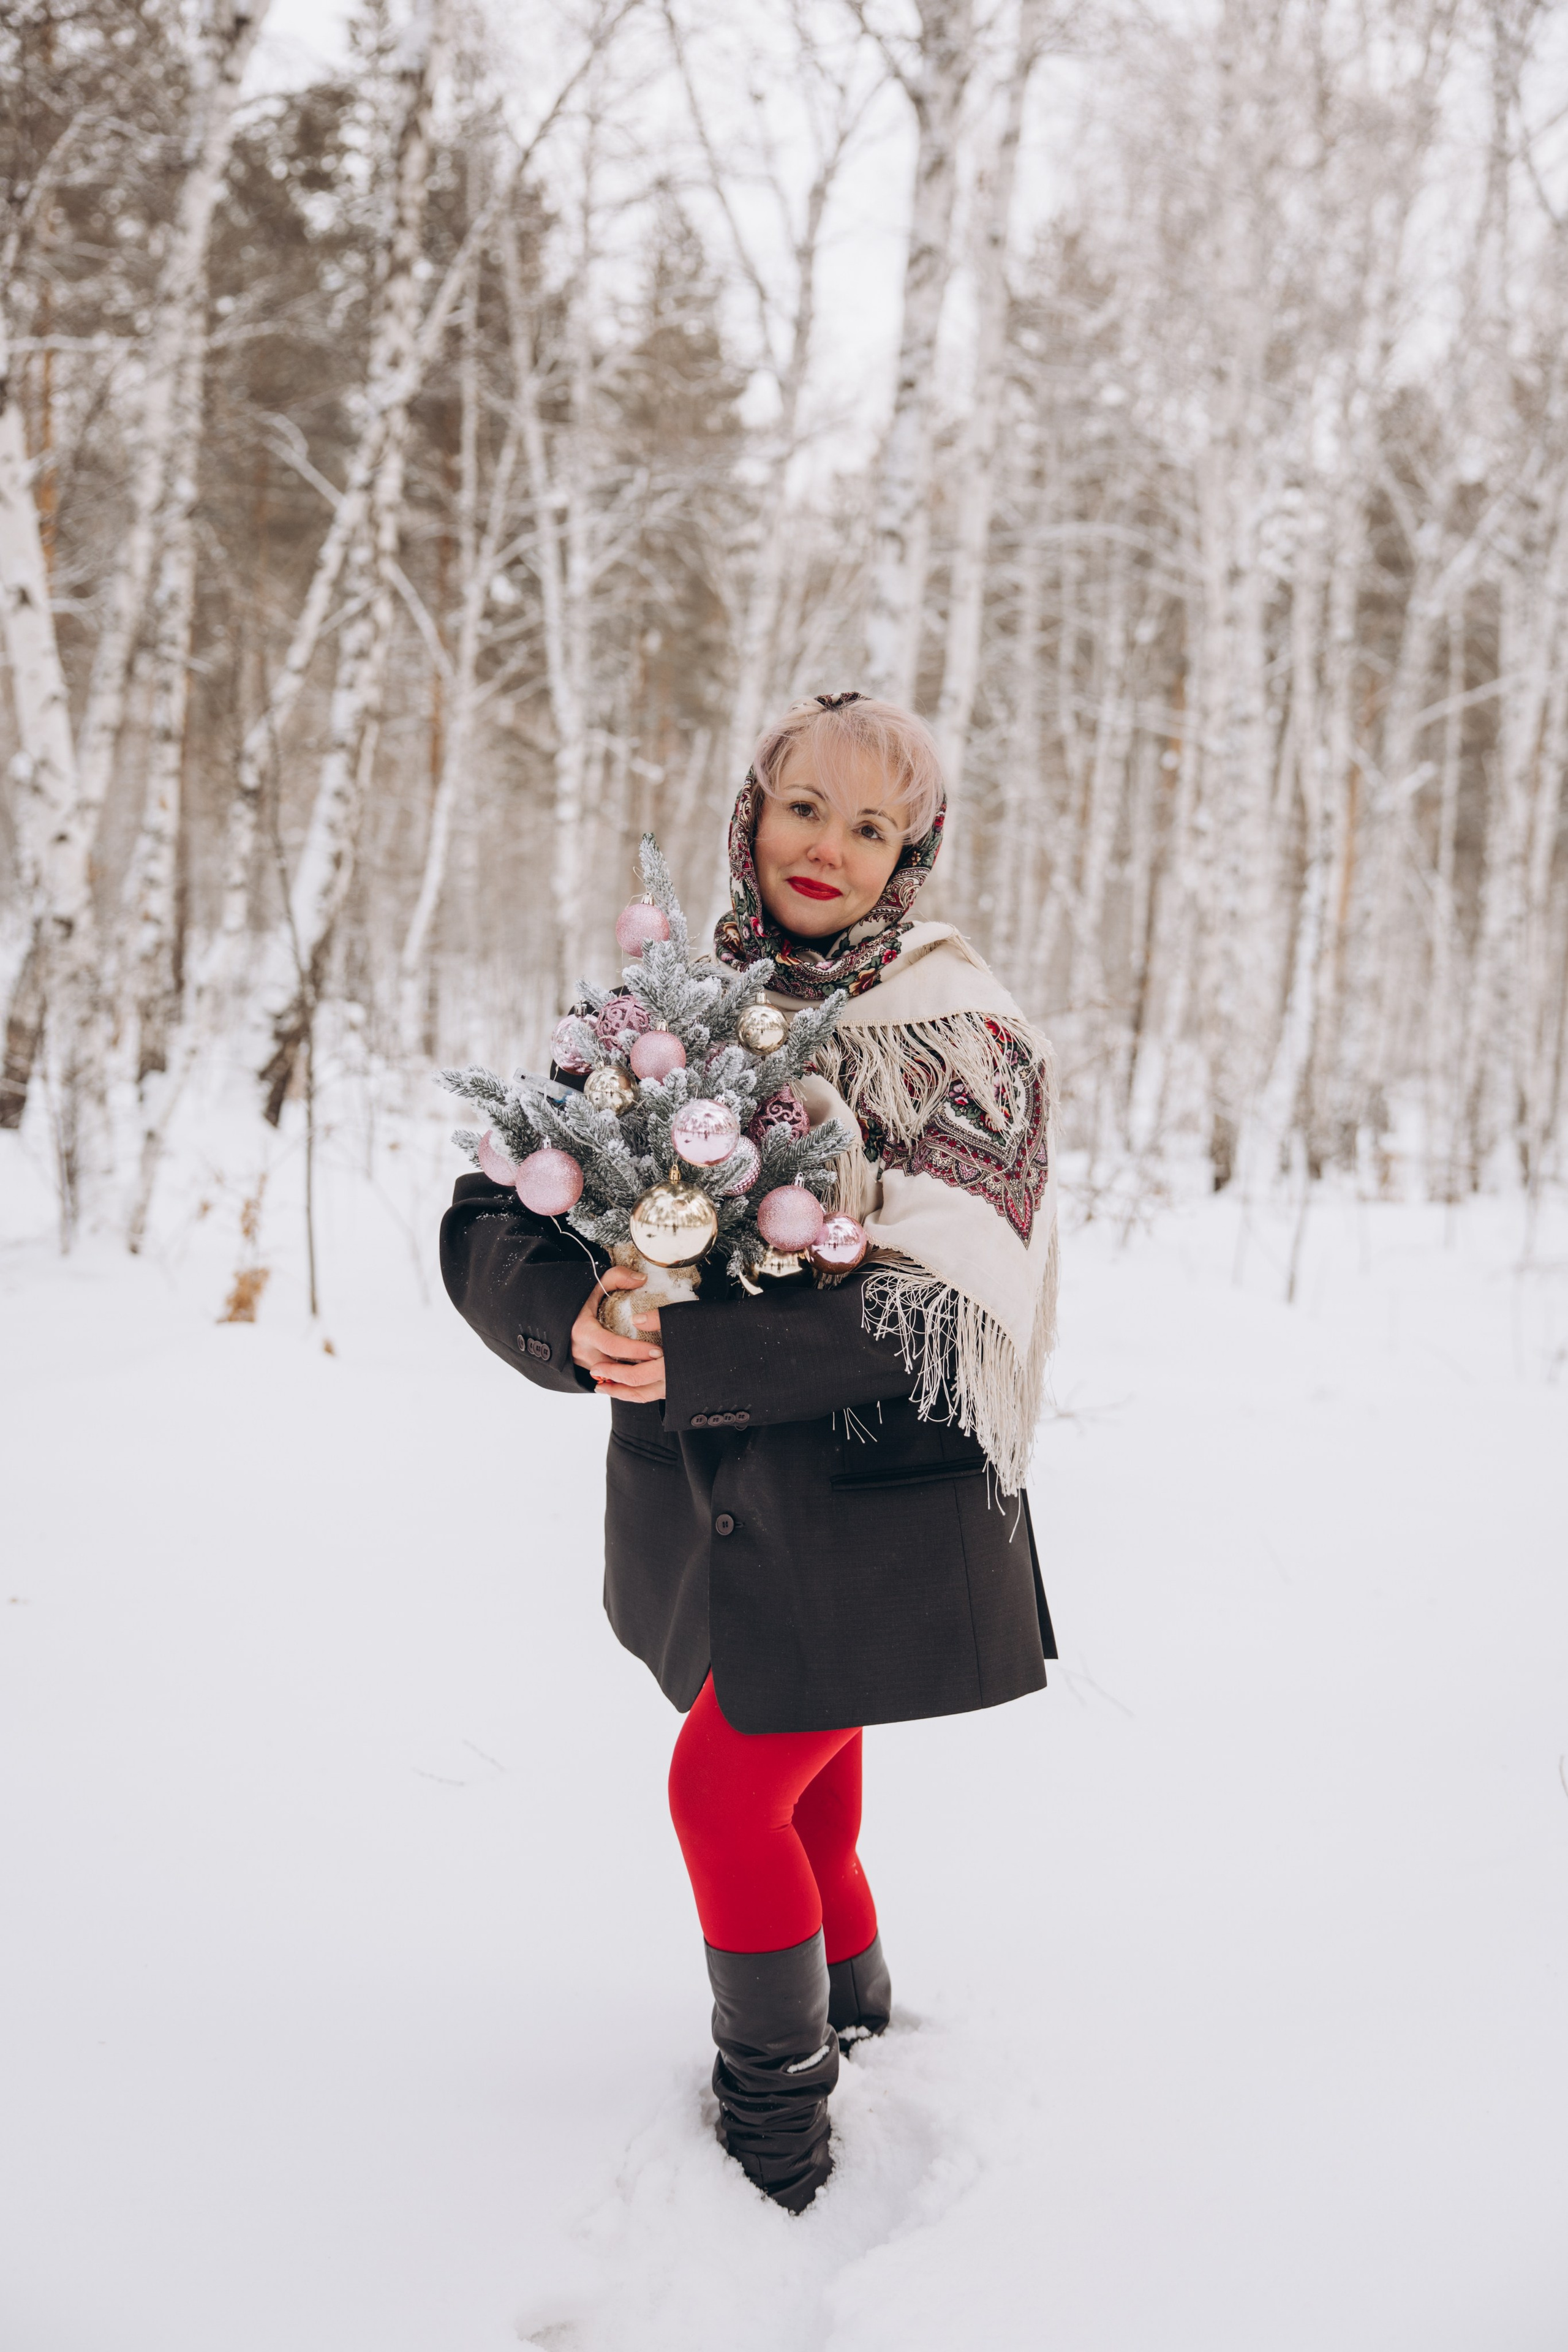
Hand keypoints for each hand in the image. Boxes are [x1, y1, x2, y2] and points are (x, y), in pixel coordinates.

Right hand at [570, 1267, 665, 1402]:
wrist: (552, 1320)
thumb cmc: (575, 1303)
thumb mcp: (592, 1287)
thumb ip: (616, 1278)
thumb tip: (641, 1279)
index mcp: (583, 1331)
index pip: (613, 1346)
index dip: (636, 1350)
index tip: (657, 1350)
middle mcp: (582, 1352)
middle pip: (616, 1367)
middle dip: (641, 1368)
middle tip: (665, 1363)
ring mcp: (583, 1364)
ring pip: (613, 1377)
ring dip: (634, 1376)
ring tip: (659, 1371)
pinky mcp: (587, 1371)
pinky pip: (609, 1379)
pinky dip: (626, 1379)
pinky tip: (644, 1376)